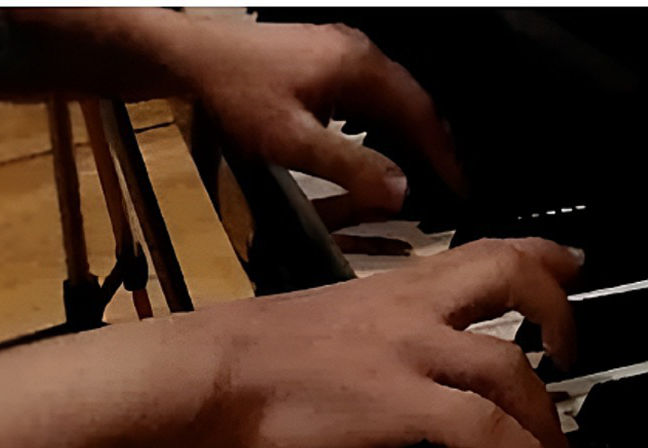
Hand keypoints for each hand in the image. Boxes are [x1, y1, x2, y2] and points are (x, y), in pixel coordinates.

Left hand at [181, 19, 462, 226]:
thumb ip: (349, 167)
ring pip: (389, 103)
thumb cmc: (232, 90)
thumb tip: (398, 190)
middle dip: (432, 147)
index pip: (421, 114)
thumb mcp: (293, 140)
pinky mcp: (320, 68)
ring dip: (406, 139)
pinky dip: (380, 130)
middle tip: (448, 185)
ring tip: (419, 176)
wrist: (187, 61)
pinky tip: (375, 153)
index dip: (444, 155)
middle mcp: (355, 56)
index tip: (460, 186)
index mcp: (359, 67)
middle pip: (412, 104)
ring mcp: (338, 58)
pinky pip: (366, 101)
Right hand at [193, 238, 580, 447]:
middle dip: (559, 309)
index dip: (536, 253)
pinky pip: (484, 426)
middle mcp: (412, 308)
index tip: (566, 262)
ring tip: (555, 446)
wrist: (211, 372)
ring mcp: (408, 353)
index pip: (482, 250)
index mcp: (396, 288)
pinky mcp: (399, 402)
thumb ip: (385, 335)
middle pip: (512, 277)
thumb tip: (418, 372)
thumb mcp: (333, 321)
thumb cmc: (258, 350)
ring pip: (508, 362)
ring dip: (545, 409)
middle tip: (569, 347)